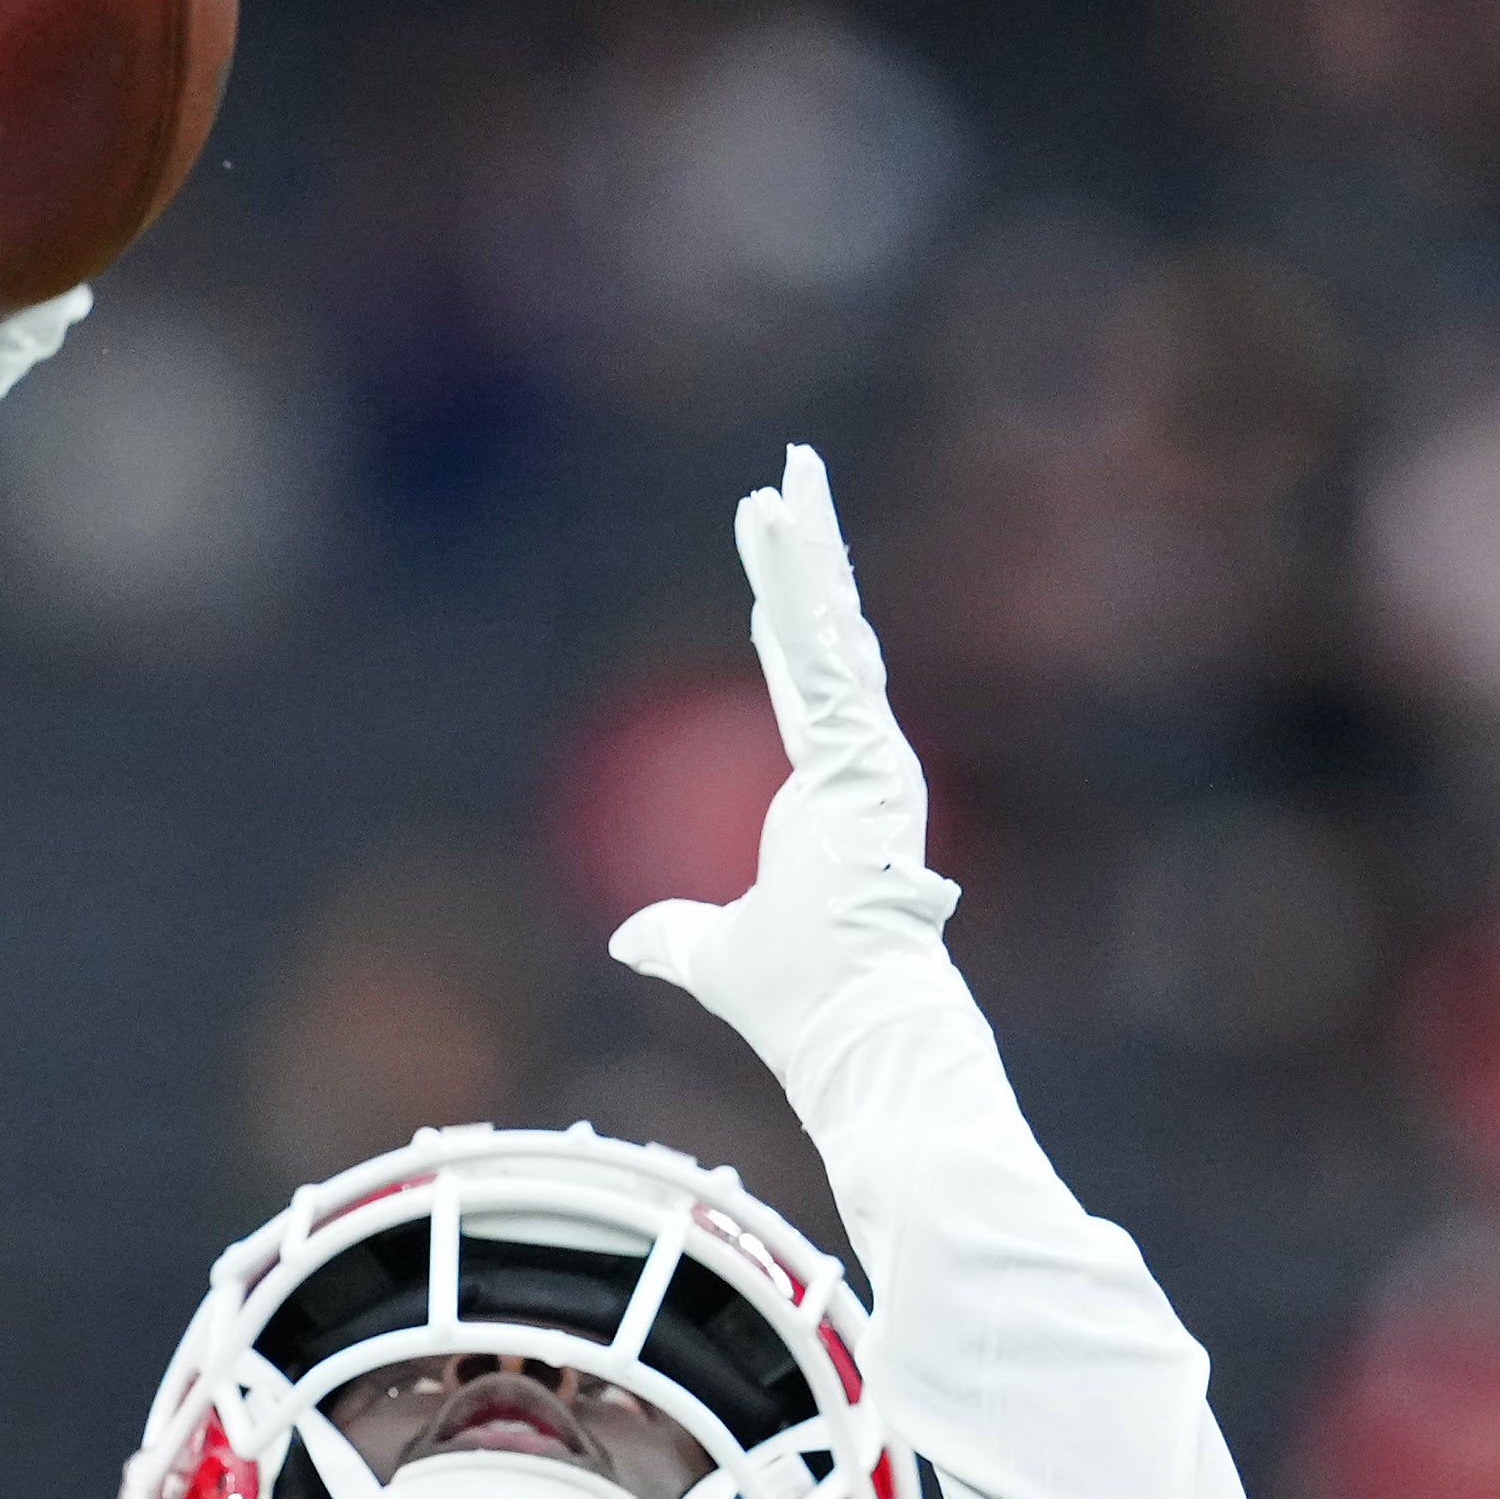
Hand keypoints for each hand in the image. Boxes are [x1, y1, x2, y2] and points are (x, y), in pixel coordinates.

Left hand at [608, 447, 958, 1014]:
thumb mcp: (713, 954)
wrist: (849, 1023)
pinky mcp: (863, 755)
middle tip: (791, 478)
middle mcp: (859, 763)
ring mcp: (869, 753)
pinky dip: (803, 588)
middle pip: (824, 637)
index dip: (783, 627)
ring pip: (828, 629)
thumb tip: (630, 939)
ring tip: (789, 474)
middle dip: (806, 558)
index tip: (766, 573)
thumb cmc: (800, 998)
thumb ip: (674, 937)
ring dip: (805, 550)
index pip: (805, 688)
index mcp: (831, 796)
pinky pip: (826, 653)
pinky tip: (788, 528)